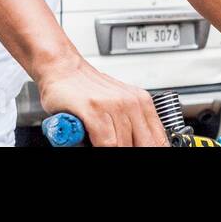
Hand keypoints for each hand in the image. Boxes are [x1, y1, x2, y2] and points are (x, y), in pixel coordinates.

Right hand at [37, 59, 168, 146]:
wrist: (62, 67)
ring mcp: (113, 106)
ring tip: (101, 143)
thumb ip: (132, 123)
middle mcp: (131, 103)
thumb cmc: (87, 88)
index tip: (144, 154)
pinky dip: (101, 149)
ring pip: (124, 146)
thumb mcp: (118, 102)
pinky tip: (92, 143)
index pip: (158, 139)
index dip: (153, 150)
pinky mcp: (94, 110)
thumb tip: (140, 142)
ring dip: (115, 150)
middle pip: (144, 144)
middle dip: (132, 151)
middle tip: (120, 147)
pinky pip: (107, 143)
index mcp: (141, 102)